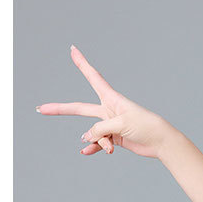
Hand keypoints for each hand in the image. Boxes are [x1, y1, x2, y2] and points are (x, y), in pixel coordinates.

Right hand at [36, 44, 173, 159]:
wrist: (161, 142)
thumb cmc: (145, 126)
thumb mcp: (120, 125)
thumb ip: (100, 129)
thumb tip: (85, 138)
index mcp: (112, 99)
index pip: (93, 77)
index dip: (82, 64)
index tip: (73, 49)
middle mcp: (108, 109)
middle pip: (80, 108)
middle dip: (60, 109)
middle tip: (41, 109)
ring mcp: (110, 124)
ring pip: (92, 133)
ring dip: (97, 141)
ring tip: (109, 146)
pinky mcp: (114, 137)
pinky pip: (98, 142)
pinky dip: (94, 147)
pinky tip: (87, 151)